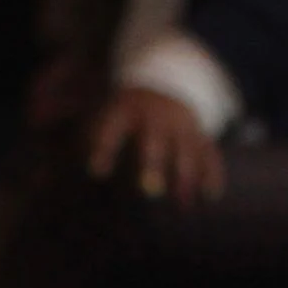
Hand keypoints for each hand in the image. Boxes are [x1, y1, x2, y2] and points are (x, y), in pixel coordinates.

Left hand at [88, 88, 223, 205]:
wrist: (164, 81)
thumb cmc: (124, 116)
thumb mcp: (106, 118)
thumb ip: (92, 146)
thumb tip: (76, 180)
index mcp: (125, 111)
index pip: (113, 129)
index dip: (104, 149)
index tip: (96, 173)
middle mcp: (155, 116)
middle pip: (155, 140)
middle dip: (153, 164)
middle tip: (150, 192)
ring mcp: (180, 124)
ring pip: (186, 148)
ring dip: (185, 176)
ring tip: (182, 205)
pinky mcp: (200, 134)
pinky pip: (209, 152)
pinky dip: (211, 173)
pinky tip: (211, 196)